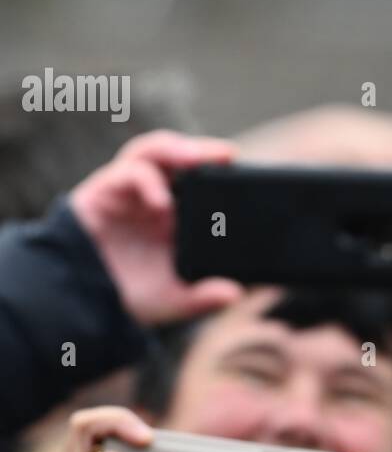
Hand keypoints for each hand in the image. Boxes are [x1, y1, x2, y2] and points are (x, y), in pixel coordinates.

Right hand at [69, 129, 242, 324]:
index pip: (203, 178)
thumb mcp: (174, 299)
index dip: (222, 170)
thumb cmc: (129, 295)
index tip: (249, 173)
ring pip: (152, 152)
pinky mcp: (103, 191)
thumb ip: (203, 297)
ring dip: (175, 150)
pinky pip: (125, 172)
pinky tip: (161, 202)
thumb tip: (235, 294)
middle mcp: (155, 195)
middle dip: (203, 150)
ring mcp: (129, 190)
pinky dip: (145, 180)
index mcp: (178, 213)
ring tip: (196, 159)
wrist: (82, 301)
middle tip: (227, 155)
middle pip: (181, 157)